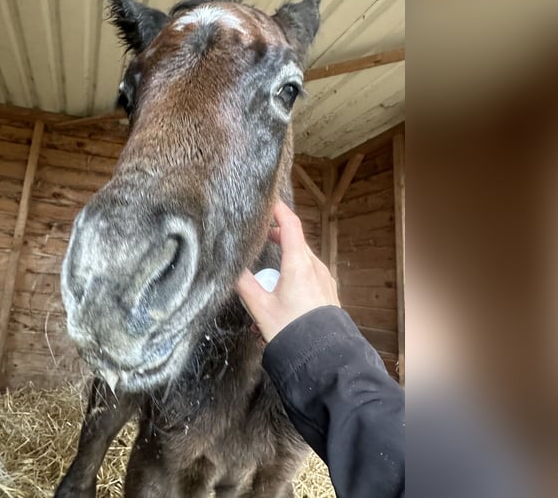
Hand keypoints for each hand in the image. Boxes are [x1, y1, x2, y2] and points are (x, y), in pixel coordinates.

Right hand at [236, 200, 339, 342]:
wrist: (322, 357)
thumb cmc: (292, 331)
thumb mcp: (260, 307)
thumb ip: (243, 283)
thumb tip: (229, 267)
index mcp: (299, 263)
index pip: (290, 224)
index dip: (278, 209)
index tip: (267, 199)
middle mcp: (315, 267)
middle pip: (294, 242)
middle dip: (276, 238)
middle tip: (260, 237)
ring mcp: (324, 280)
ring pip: (301, 261)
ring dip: (283, 263)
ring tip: (266, 280)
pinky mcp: (327, 293)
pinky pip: (308, 277)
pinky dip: (293, 278)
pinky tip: (280, 298)